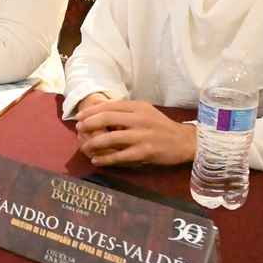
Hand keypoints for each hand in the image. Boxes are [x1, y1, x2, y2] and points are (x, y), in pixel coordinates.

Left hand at [73, 100, 195, 166]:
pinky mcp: (145, 152)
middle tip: (79, 129)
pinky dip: (106, 159)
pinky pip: (120, 156)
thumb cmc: (160, 126)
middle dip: (89, 124)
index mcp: (138, 107)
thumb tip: (96, 102)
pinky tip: (97, 160)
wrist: (184, 141)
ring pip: (111, 138)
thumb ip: (122, 107)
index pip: (109, 106)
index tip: (80, 116)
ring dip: (94, 143)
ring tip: (84, 146)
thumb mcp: (143, 111)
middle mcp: (140, 119)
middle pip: (107, 118)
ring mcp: (142, 136)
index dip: (92, 111)